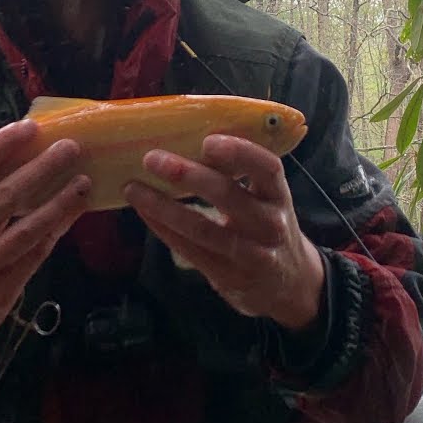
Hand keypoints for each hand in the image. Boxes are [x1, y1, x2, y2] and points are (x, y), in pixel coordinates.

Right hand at [0, 119, 90, 382]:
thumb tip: (16, 150)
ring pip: (26, 230)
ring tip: (83, 181)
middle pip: (3, 198)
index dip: (0, 146)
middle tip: (70, 147)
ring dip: (59, 202)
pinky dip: (57, 231)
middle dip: (41, 169)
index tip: (29, 127)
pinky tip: (73, 211)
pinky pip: (35, 256)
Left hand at [124, 134, 324, 331]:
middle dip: (188, 175)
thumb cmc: (266, 226)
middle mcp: (270, 224)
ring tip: (133, 188)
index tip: (208, 141)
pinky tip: (144, 212)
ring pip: (202, 229)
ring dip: (163, 206)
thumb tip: (188, 139)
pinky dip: (163, 229)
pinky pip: (190, 249)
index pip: (267, 168)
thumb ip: (241, 176)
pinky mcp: (228, 276)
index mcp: (278, 195)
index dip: (240, 152)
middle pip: (228, 196)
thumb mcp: (267, 200)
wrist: (289, 283)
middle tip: (152, 159)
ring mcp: (251, 254)